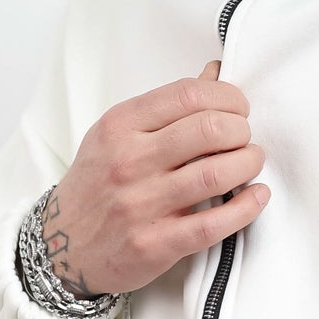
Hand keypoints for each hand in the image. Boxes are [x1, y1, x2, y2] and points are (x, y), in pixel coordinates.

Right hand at [41, 60, 269, 297]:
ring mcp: (141, 204)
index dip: (228, 97)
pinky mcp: (155, 243)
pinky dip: (246, 207)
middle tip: (245, 138)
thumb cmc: (97, 184)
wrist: (61, 245)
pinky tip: (256, 196)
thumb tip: (216, 73)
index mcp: (120, 126)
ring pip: (217, 174)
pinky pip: (214, 223)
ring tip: (251, 162)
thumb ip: (167, 107)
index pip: (188, 94)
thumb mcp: (117, 134)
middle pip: (209, 130)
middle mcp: (129, 161)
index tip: (238, 108)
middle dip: (242, 130)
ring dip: (249, 163)